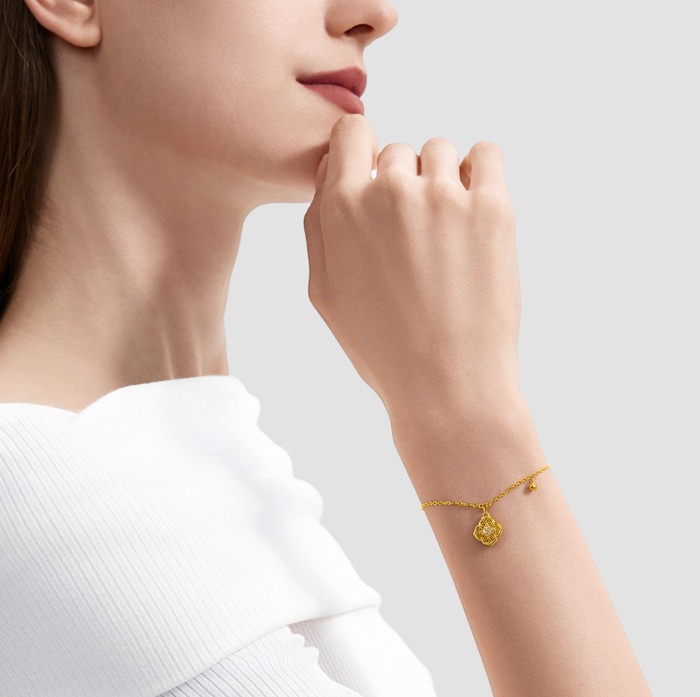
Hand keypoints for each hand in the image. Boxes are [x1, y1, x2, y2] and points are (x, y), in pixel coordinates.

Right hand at [304, 115, 522, 426]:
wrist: (447, 387)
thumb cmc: (383, 347)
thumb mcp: (324, 293)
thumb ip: (320, 225)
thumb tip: (332, 173)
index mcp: (341, 209)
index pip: (350, 134)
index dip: (362, 155)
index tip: (374, 182)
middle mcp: (388, 192)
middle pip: (396, 152)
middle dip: (401, 184)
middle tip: (414, 238)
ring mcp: (442, 196)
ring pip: (439, 152)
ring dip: (440, 181)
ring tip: (446, 234)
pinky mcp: (491, 208)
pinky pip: (485, 155)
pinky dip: (480, 173)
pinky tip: (474, 210)